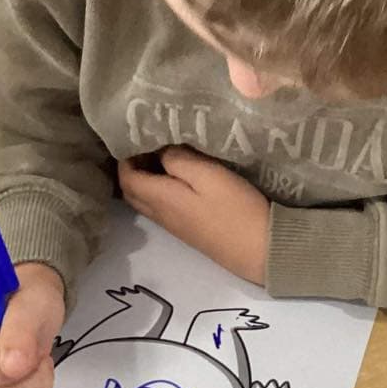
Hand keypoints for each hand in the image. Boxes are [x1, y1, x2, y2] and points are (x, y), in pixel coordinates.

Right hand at [0, 261, 65, 387]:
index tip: (38, 349)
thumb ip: (23, 328)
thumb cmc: (29, 301)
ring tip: (26, 369)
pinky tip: (16, 385)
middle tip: (38, 360)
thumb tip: (12, 368)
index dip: (27, 366)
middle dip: (30, 383)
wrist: (22, 305)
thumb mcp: (37, 303)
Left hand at [118, 146, 269, 284]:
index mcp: (161, 199)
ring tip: (162, 157)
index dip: (125, 158)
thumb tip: (160, 151)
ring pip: (146, 201)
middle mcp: (162, 215)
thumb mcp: (208, 175)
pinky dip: (160, 191)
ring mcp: (175, 226)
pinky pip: (162, 208)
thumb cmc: (236, 208)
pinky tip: (179, 178)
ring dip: (146, 180)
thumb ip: (179, 160)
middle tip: (146, 146)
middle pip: (131, 192)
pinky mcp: (189, 231)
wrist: (262, 250)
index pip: (126, 179)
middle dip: (131, 169)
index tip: (136, 136)